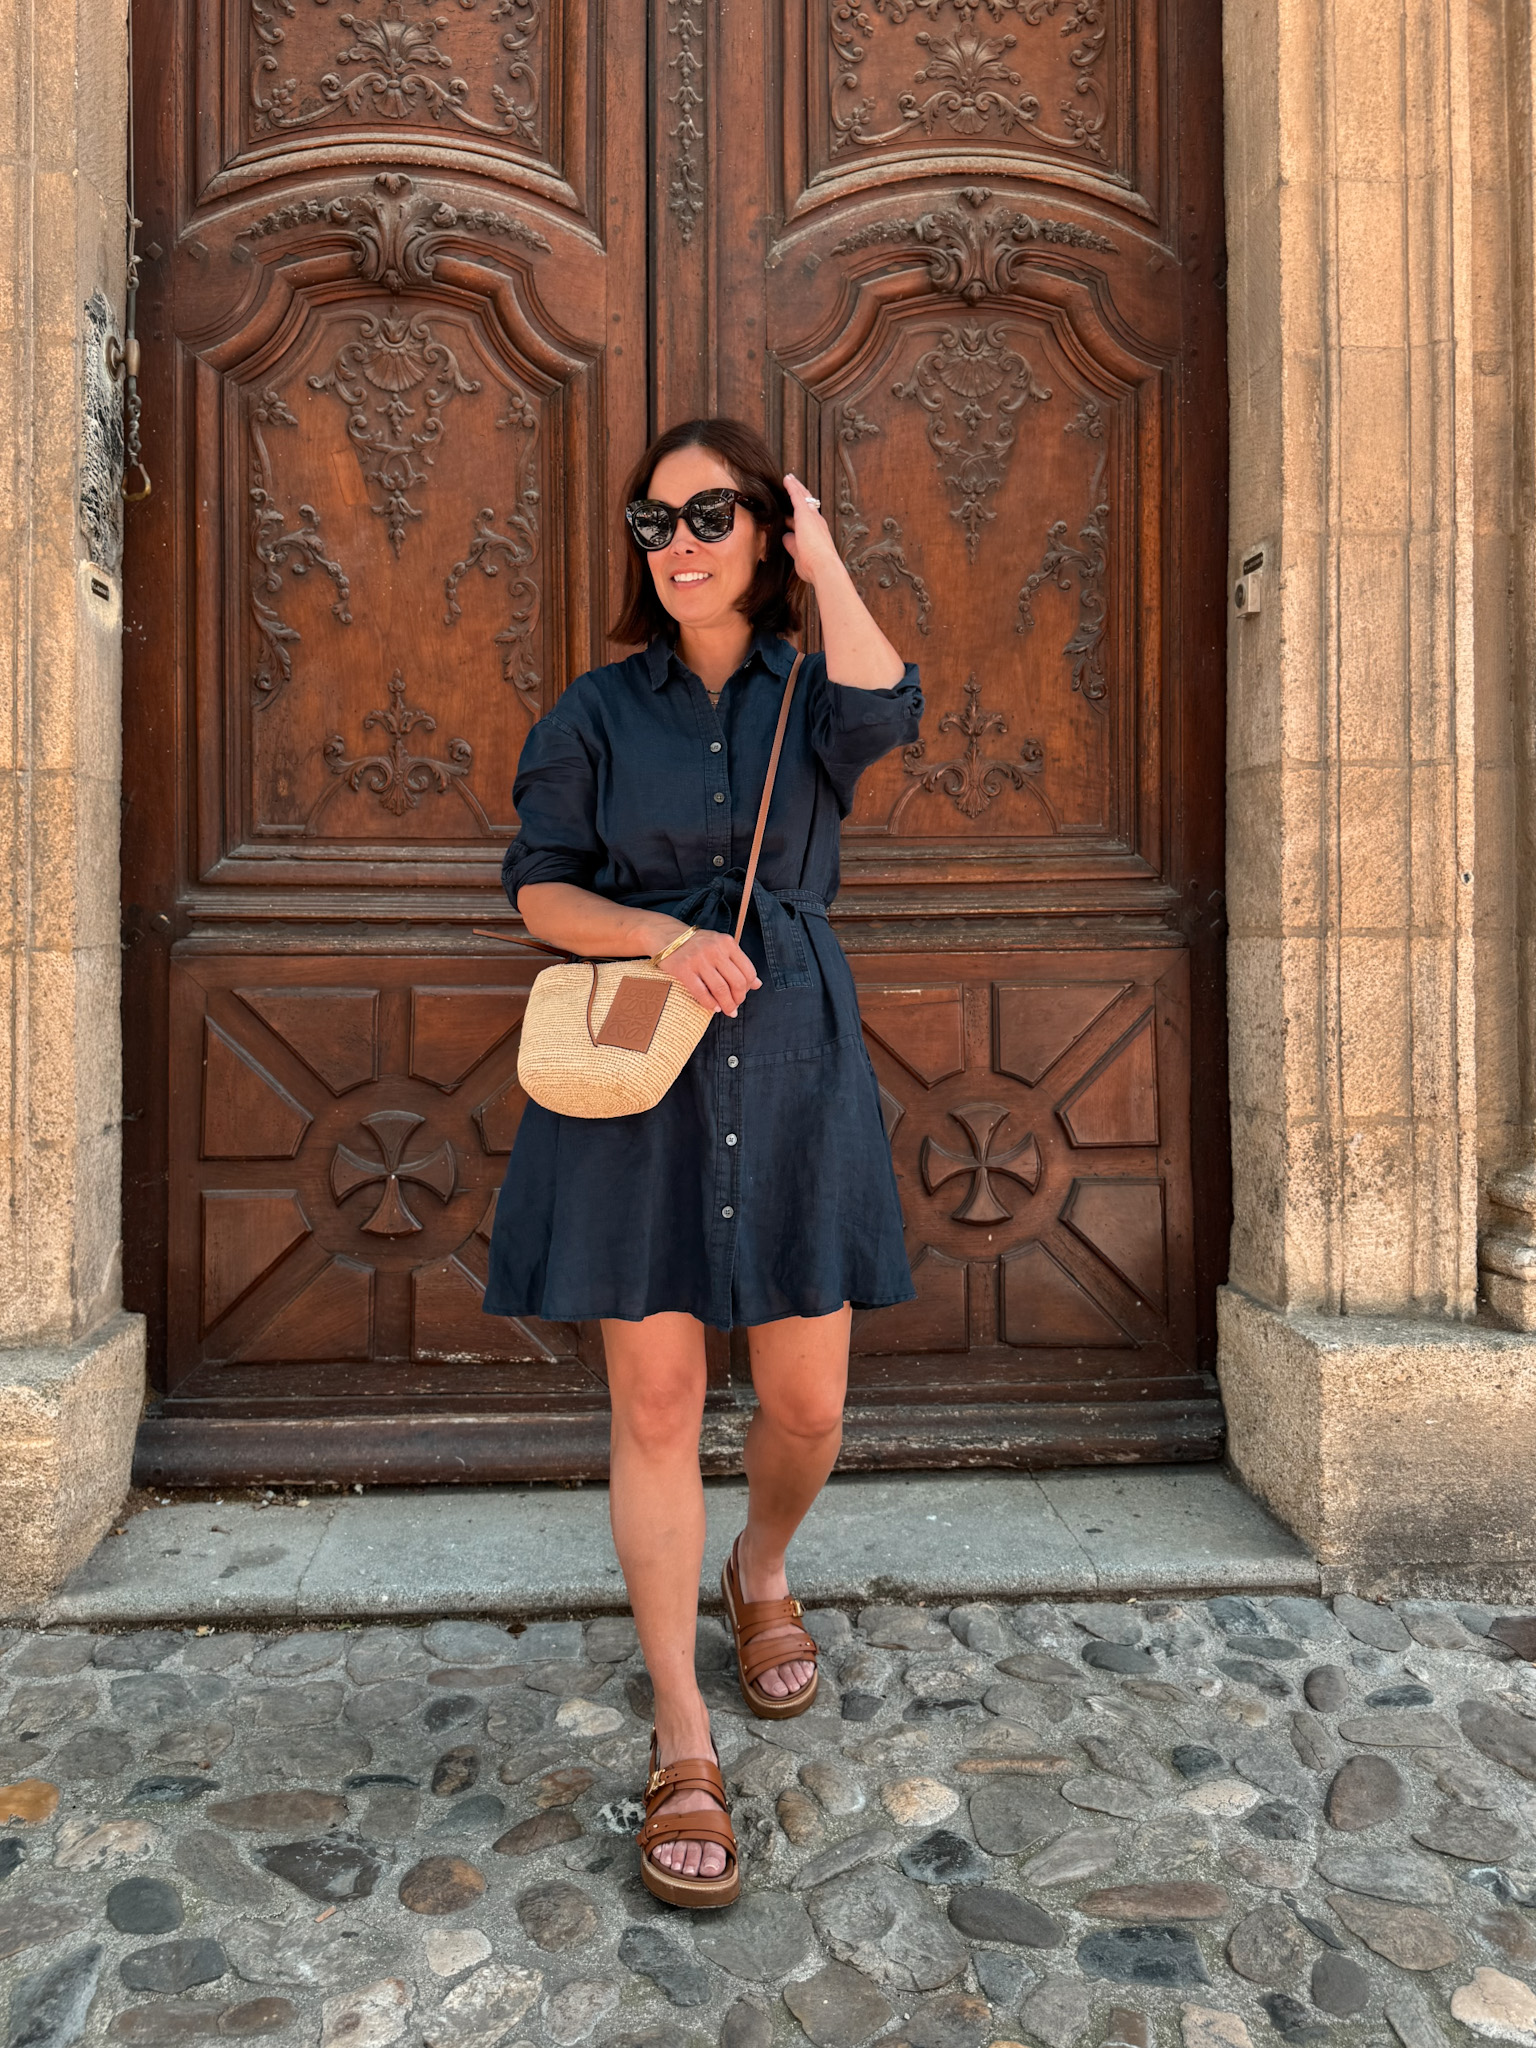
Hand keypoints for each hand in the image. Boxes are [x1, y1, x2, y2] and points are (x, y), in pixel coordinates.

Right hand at [660, 929, 760, 1016]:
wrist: (668, 936)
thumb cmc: (698, 944)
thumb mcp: (721, 947)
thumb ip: (739, 963)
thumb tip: (758, 984)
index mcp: (727, 943)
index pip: (748, 971)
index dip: (749, 988)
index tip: (743, 995)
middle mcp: (715, 950)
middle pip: (736, 982)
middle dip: (739, 999)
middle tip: (735, 1006)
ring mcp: (699, 959)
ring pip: (720, 989)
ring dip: (726, 1005)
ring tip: (727, 1010)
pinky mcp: (683, 970)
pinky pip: (701, 992)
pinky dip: (710, 1003)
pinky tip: (713, 1007)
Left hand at [780, 472, 841, 588]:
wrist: (823, 566)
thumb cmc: (814, 566)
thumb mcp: (799, 554)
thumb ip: (792, 544)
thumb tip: (785, 536)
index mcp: (817, 532)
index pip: (807, 518)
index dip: (801, 510)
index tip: (796, 504)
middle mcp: (817, 521)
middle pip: (808, 503)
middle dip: (800, 494)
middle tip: (793, 484)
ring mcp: (812, 517)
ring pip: (803, 497)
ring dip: (796, 487)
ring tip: (789, 478)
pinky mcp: (805, 514)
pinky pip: (797, 496)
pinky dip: (792, 487)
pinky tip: (786, 479)